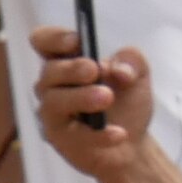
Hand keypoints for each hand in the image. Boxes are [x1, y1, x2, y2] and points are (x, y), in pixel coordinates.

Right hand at [26, 25, 157, 182]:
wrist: (132, 144)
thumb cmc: (125, 103)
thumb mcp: (137, 74)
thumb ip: (132, 61)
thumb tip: (119, 70)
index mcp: (67, 61)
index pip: (43, 41)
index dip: (54, 38)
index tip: (77, 41)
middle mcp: (53, 85)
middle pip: (48, 71)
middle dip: (71, 69)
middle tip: (94, 70)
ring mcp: (53, 113)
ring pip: (54, 101)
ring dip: (80, 97)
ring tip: (107, 97)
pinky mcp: (60, 138)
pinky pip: (73, 134)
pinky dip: (98, 134)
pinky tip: (119, 133)